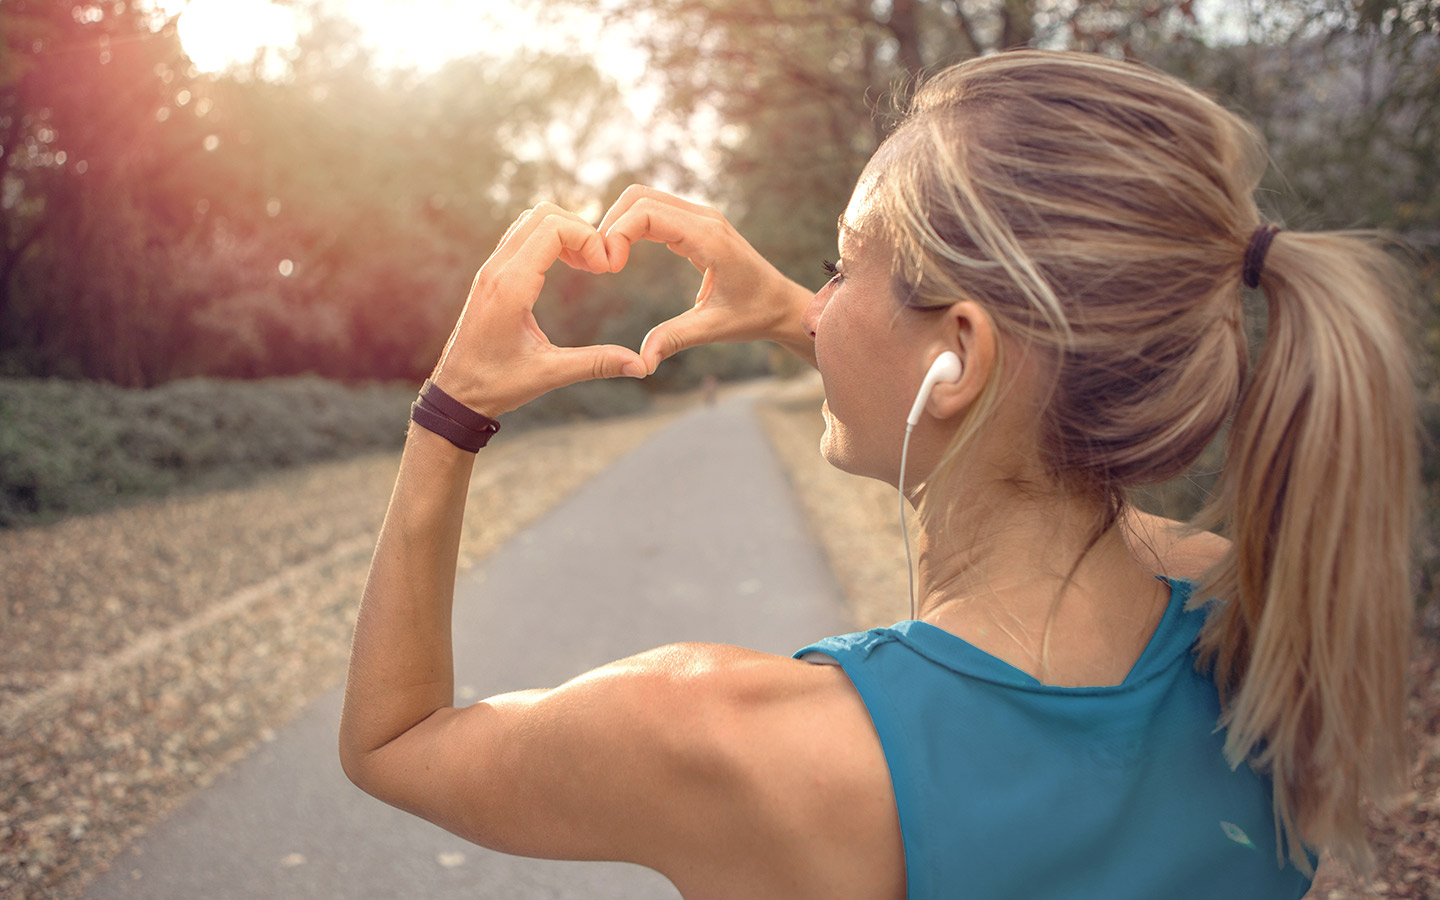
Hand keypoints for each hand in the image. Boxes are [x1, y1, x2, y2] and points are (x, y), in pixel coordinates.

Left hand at [430, 203, 647, 417]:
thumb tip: (640, 366)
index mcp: (510, 287)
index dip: (589, 238)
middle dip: (580, 230)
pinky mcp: (491, 276)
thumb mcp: (549, 374)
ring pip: (531, 221)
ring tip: (588, 265)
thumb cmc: (496, 384)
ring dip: (565, 232)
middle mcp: (497, 270)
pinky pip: (521, 237)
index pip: (553, 228)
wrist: (455, 393)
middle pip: (543, 214)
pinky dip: (550, 241)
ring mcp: (491, 270)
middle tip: (600, 265)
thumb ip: (596, 364)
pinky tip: (568, 267)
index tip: (606, 269)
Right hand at [599, 185, 814, 373]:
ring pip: (644, 199)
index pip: (647, 213)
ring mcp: (700, 218)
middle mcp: (704, 218)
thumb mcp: (714, 329)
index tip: (608, 268)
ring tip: (606, 260)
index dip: (617, 234)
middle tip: (599, 263)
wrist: (781, 304)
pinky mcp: (696, 225)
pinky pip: (655, 212)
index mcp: (708, 238)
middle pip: (639, 196)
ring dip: (619, 223)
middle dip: (611, 223)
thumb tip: (641, 362)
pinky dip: (631, 226)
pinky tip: (621, 256)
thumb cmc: (754, 315)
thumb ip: (675, 339)